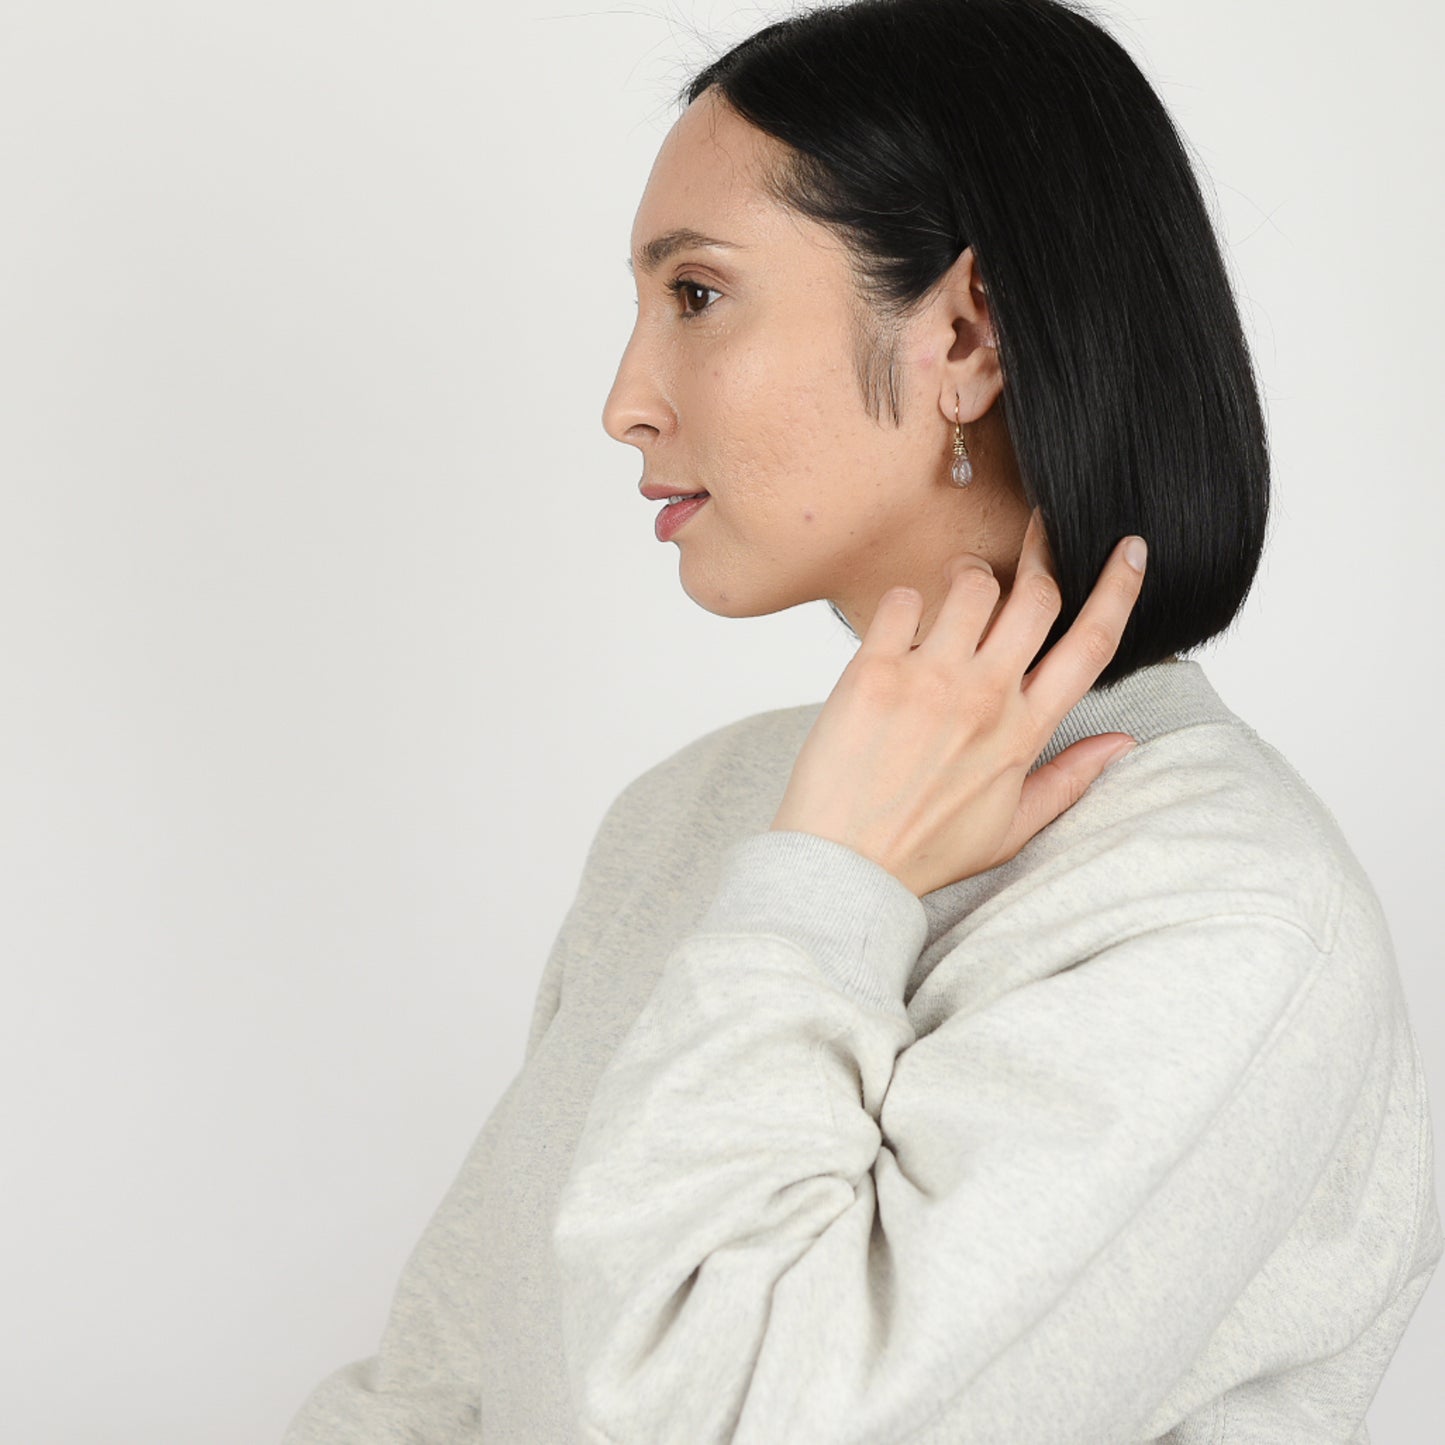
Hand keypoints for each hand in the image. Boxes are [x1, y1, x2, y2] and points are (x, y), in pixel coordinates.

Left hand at [769, 508, 1146, 897]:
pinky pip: (903, 601)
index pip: (1092, 645)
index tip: (1128, 550)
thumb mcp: (1011, 828)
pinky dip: (905, 600)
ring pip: (974, 584)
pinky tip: (900, 624)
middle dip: (1042, 555)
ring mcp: (929, 681)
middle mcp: (985, 698)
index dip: (1119, 589)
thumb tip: (1123, 744)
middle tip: (1033, 537)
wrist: (844, 865)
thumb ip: (1069, 779)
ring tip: (959, 586)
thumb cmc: (923, 848)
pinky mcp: (875, 673)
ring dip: (973, 573)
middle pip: (1038, 596)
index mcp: (1025, 732)